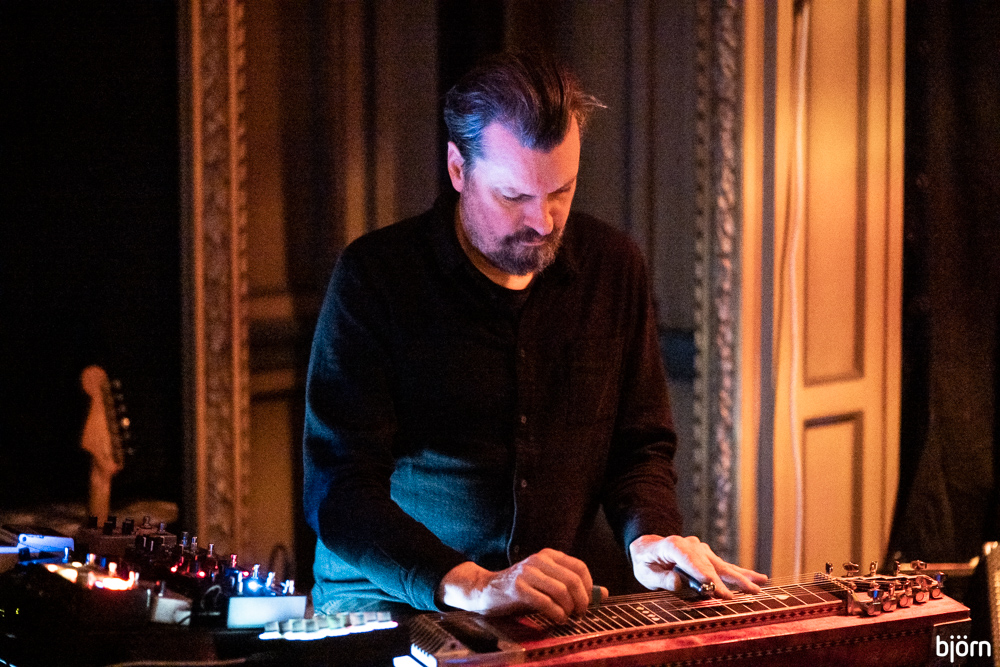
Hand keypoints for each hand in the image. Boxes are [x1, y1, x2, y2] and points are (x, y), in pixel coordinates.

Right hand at [437, 548, 607, 622]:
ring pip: (561, 591)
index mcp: (549, 555)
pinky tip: (556, 619)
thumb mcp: (548, 584)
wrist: (486, 590)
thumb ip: (573, 587)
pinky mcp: (518, 587)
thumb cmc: (520, 589)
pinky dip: (556, 614)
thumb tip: (603, 594)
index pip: (579, 567)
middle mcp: (539, 560)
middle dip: (581, 601)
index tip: (587, 603)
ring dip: (569, 609)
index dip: (589, 588)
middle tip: (580, 614)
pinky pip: (545, 602)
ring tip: (566, 617)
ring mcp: (527, 572)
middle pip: (573, 580)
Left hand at [629, 534, 766, 598]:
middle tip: (744, 594)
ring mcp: (701, 550)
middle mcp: (691, 545)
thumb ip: (662, 578)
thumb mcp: (645, 572)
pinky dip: (742, 573)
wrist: (648, 546)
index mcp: (672, 545)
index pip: (689, 559)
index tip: (716, 589)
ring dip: (741, 577)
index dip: (703, 574)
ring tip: (759, 586)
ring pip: (722, 564)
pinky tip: (759, 578)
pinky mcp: (708, 556)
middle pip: (710, 563)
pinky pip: (725, 566)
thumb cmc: (646, 561)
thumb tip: (679, 583)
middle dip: (727, 581)